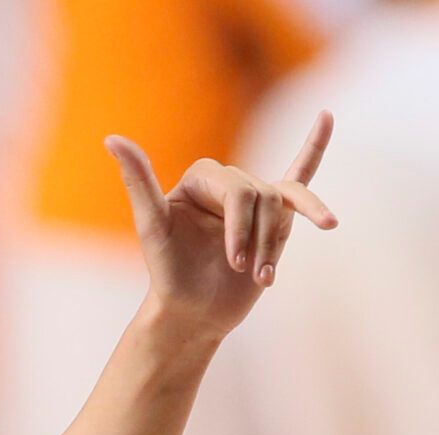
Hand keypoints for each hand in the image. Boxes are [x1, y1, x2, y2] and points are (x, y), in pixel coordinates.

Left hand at [107, 111, 335, 341]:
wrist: (192, 312)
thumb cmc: (168, 273)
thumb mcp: (151, 227)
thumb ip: (137, 181)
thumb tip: (111, 137)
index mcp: (200, 178)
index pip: (237, 188)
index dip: (240, 225)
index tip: (232, 262)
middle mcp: (228, 181)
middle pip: (262, 196)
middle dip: (256, 238)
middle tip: (241, 272)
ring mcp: (255, 198)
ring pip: (285, 204)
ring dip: (274, 245)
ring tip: (263, 278)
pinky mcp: (276, 217)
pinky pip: (299, 175)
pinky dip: (314, 147)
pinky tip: (327, 116)